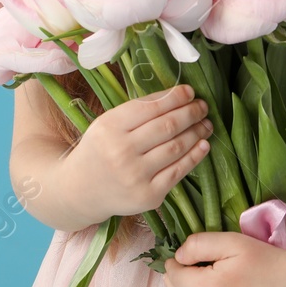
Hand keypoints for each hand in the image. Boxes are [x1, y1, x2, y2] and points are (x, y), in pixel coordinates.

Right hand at [58, 84, 212, 221]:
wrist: (80, 190)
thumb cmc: (97, 151)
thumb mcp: (105, 125)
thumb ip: (135, 113)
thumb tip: (176, 98)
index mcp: (109, 127)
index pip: (150, 107)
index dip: (174, 97)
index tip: (189, 91)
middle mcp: (121, 151)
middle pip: (167, 126)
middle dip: (190, 113)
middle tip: (203, 106)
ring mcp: (136, 176)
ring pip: (176, 147)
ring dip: (196, 132)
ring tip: (206, 124)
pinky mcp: (148, 195)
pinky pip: (178, 172)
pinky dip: (195, 156)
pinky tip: (203, 145)